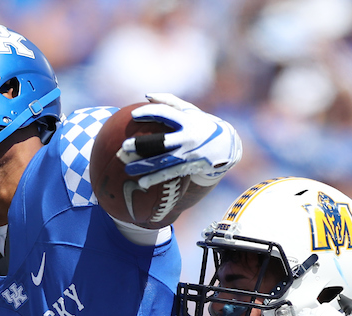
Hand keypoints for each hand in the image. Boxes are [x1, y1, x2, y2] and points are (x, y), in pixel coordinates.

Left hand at [119, 93, 241, 189]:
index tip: (133, 116)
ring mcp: (189, 154)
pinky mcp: (190, 167)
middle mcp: (188, 138)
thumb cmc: (203, 124)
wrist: (227, 146)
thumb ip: (170, 101)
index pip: (165, 114)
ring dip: (145, 166)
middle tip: (124, 147)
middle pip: (161, 141)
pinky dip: (155, 178)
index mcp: (187, 120)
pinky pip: (170, 174)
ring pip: (163, 162)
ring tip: (128, 169)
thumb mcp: (191, 110)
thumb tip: (146, 96)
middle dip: (142, 145)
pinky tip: (142, 183)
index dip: (149, 113)